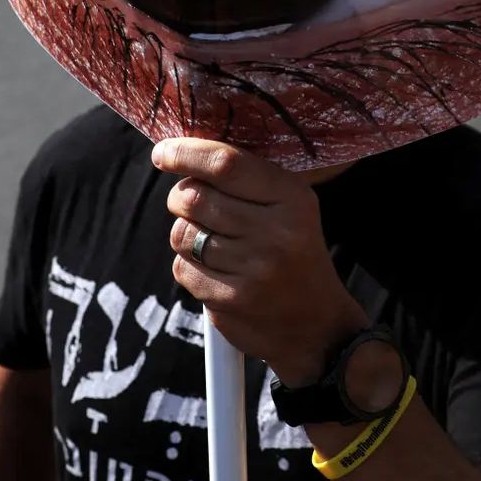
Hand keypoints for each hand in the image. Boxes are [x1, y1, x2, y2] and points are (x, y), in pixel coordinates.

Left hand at [155, 138, 368, 384]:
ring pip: (182, 234)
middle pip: (194, 197)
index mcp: (292, 199)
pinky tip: (216, 271)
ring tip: (212, 244)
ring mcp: (253, 268)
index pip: (226, 164)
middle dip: (180, 197)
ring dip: (186, 235)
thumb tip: (183, 152)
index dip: (186, 153)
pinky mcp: (231, 300)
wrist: (317, 328)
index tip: (163, 152)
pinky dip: (189, 266)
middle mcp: (276, 231)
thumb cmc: (294, 255)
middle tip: (190, 204)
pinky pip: (183, 268)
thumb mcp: (291, 209)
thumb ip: (246, 180)